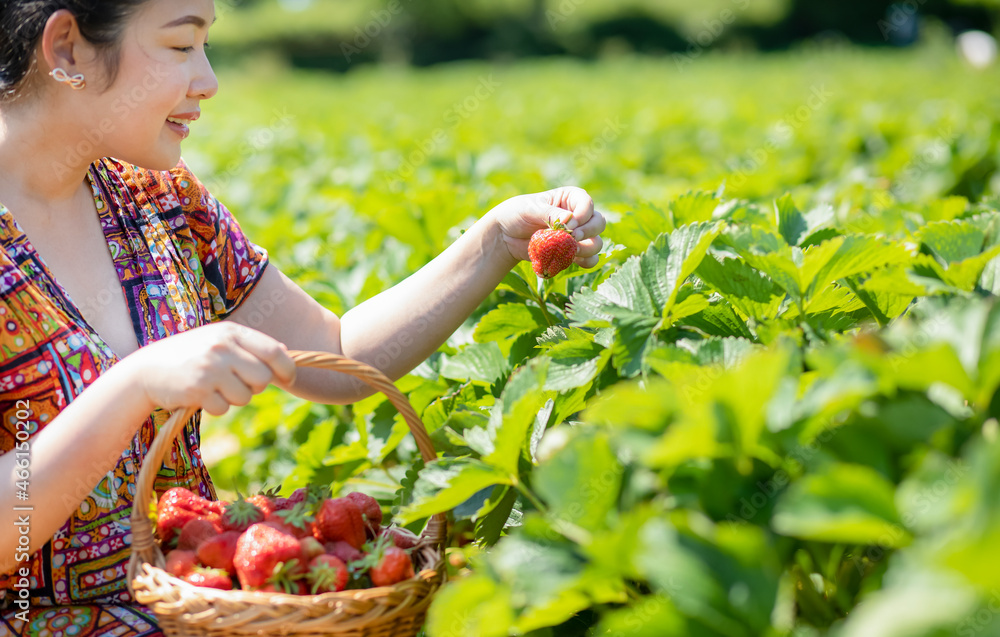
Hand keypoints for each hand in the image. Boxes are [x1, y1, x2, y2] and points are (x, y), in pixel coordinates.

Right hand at [123, 323, 296, 415]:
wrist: (146, 370)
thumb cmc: (190, 355)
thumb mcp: (218, 340)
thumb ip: (249, 345)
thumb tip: (285, 351)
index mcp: (231, 332)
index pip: (274, 351)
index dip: (288, 368)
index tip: (289, 378)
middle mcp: (222, 347)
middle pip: (263, 379)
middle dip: (255, 387)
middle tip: (237, 384)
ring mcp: (210, 368)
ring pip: (245, 397)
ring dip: (234, 399)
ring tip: (214, 388)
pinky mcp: (198, 389)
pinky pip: (224, 408)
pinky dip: (216, 407)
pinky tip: (200, 396)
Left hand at [489, 186, 606, 269]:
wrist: (505, 237)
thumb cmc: (516, 215)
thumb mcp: (529, 209)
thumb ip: (549, 213)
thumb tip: (570, 219)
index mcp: (569, 198)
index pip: (587, 203)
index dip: (582, 214)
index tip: (569, 225)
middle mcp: (577, 216)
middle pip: (598, 222)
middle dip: (588, 231)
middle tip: (572, 238)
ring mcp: (577, 236)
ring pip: (597, 242)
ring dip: (588, 248)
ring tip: (570, 251)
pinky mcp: (572, 253)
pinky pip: (590, 259)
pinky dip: (586, 261)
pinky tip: (573, 260)